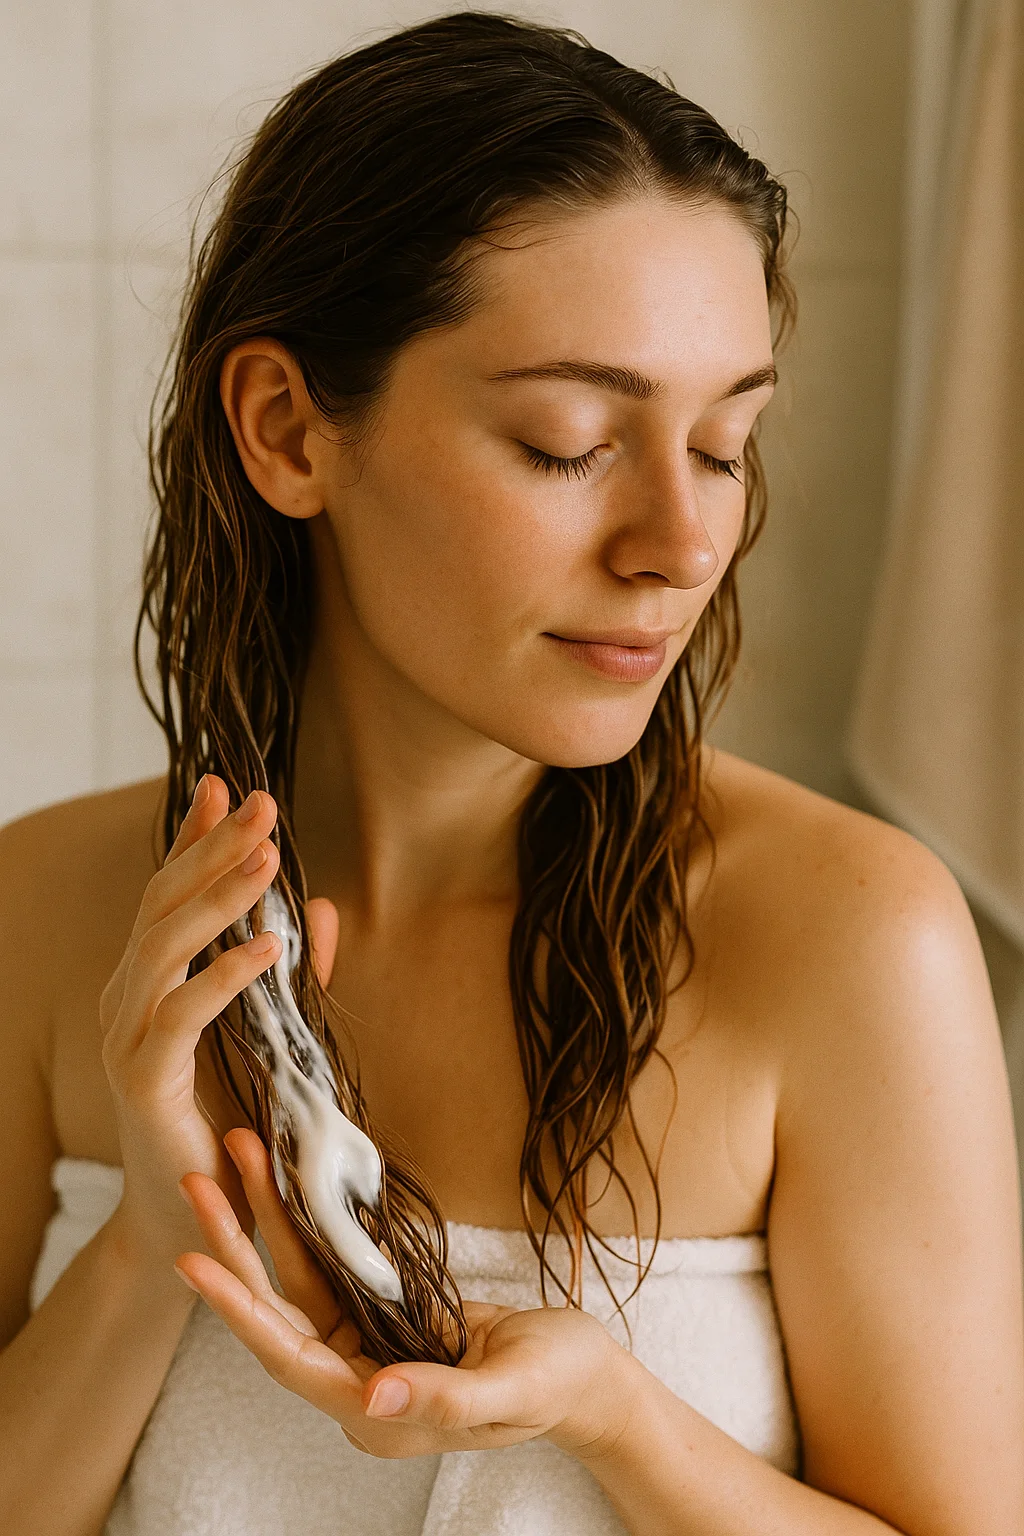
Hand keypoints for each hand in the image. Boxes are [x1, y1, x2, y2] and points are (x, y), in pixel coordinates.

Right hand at [99, 773, 338, 1274]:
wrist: (189, 1222)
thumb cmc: (228, 1126)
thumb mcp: (270, 1038)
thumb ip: (292, 978)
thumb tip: (324, 909)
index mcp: (150, 983)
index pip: (167, 895)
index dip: (193, 839)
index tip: (226, 785)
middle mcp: (127, 1001)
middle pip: (163, 904)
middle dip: (213, 848)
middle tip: (263, 802)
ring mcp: (126, 1039)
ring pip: (163, 947)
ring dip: (217, 896)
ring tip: (270, 856)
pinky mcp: (143, 1083)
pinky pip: (181, 1017)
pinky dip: (223, 976)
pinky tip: (270, 946)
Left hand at [174, 1129, 630, 1460]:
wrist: (589, 1379)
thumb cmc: (559, 1385)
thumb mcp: (511, 1391)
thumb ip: (445, 1398)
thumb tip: (374, 1394)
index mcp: (377, 1412)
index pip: (289, 1358)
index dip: (240, 1310)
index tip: (195, 1261)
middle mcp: (359, 1382)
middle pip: (279, 1313)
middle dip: (238, 1247)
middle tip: (200, 1182)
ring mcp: (370, 1348)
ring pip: (302, 1283)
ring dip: (269, 1223)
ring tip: (237, 1161)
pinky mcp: (387, 1317)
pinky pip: (335, 1268)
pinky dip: (309, 1225)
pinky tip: (288, 1183)